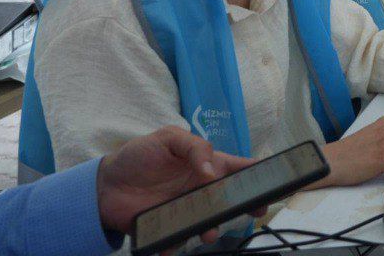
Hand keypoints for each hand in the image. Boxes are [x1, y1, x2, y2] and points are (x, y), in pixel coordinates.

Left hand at [96, 126, 262, 237]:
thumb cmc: (138, 156)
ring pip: (209, 224)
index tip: (280, 180)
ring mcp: (186, 210)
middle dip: (247, 207)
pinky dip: (176, 245)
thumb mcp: (167, 138)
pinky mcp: (168, 228)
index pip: (239, 168)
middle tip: (255, 212)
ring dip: (213, 230)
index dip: (260, 173)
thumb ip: (194, 147)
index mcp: (206, 165)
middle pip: (231, 200)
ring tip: (208, 234)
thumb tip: (210, 171)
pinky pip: (179, 240)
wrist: (103, 185)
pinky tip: (170, 246)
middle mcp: (201, 190)